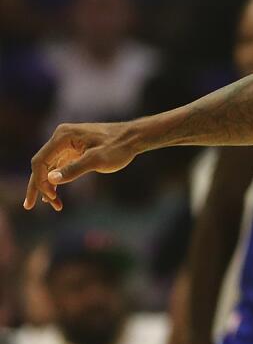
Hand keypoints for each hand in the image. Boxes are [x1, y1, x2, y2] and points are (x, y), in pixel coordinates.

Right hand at [24, 122, 138, 211]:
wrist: (134, 138)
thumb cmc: (118, 147)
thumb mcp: (98, 160)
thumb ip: (74, 169)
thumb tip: (50, 179)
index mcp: (63, 137)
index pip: (40, 161)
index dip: (40, 181)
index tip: (50, 197)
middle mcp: (61, 138)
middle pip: (40, 164)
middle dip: (37, 186)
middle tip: (28, 206)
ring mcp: (67, 144)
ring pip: (49, 167)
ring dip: (47, 185)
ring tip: (51, 204)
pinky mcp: (73, 150)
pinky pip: (59, 166)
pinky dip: (56, 180)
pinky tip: (54, 195)